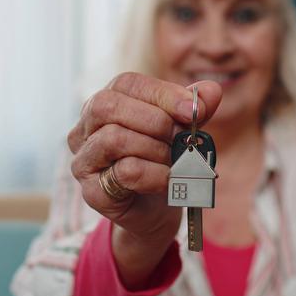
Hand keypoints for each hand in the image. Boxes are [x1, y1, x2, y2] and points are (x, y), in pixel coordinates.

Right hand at [67, 72, 221, 286]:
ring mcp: (84, 160)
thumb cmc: (163, 162)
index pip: (126, 83)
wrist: (156, 212)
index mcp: (107, 104)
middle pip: (107, 105)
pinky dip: (156, 174)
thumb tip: (211, 91)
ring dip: (156, 149)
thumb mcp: (182, 131)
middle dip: (154, 120)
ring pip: (114, 138)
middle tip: (180, 138)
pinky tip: (168, 179)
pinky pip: (124, 172)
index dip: (162, 94)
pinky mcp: (92, 191)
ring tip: (174, 161)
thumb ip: (194, 110)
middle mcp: (86, 129)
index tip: (192, 111)